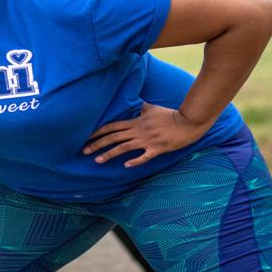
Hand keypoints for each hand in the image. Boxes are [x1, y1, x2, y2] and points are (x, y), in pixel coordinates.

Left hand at [83, 104, 208, 167]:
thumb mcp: (152, 108)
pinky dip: (135, 161)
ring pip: (124, 147)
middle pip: (114, 137)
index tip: (86, 137)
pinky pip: (144, 156)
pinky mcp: (158, 148)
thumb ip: (141, 108)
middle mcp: (138, 131)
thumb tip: (136, 105)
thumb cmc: (170, 115)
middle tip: (84, 151)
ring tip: (97, 160)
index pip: (112, 126)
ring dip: (109, 154)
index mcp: (136, 122)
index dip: (98, 131)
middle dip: (98, 144)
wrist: (187, 122)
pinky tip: (126, 166)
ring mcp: (147, 140)